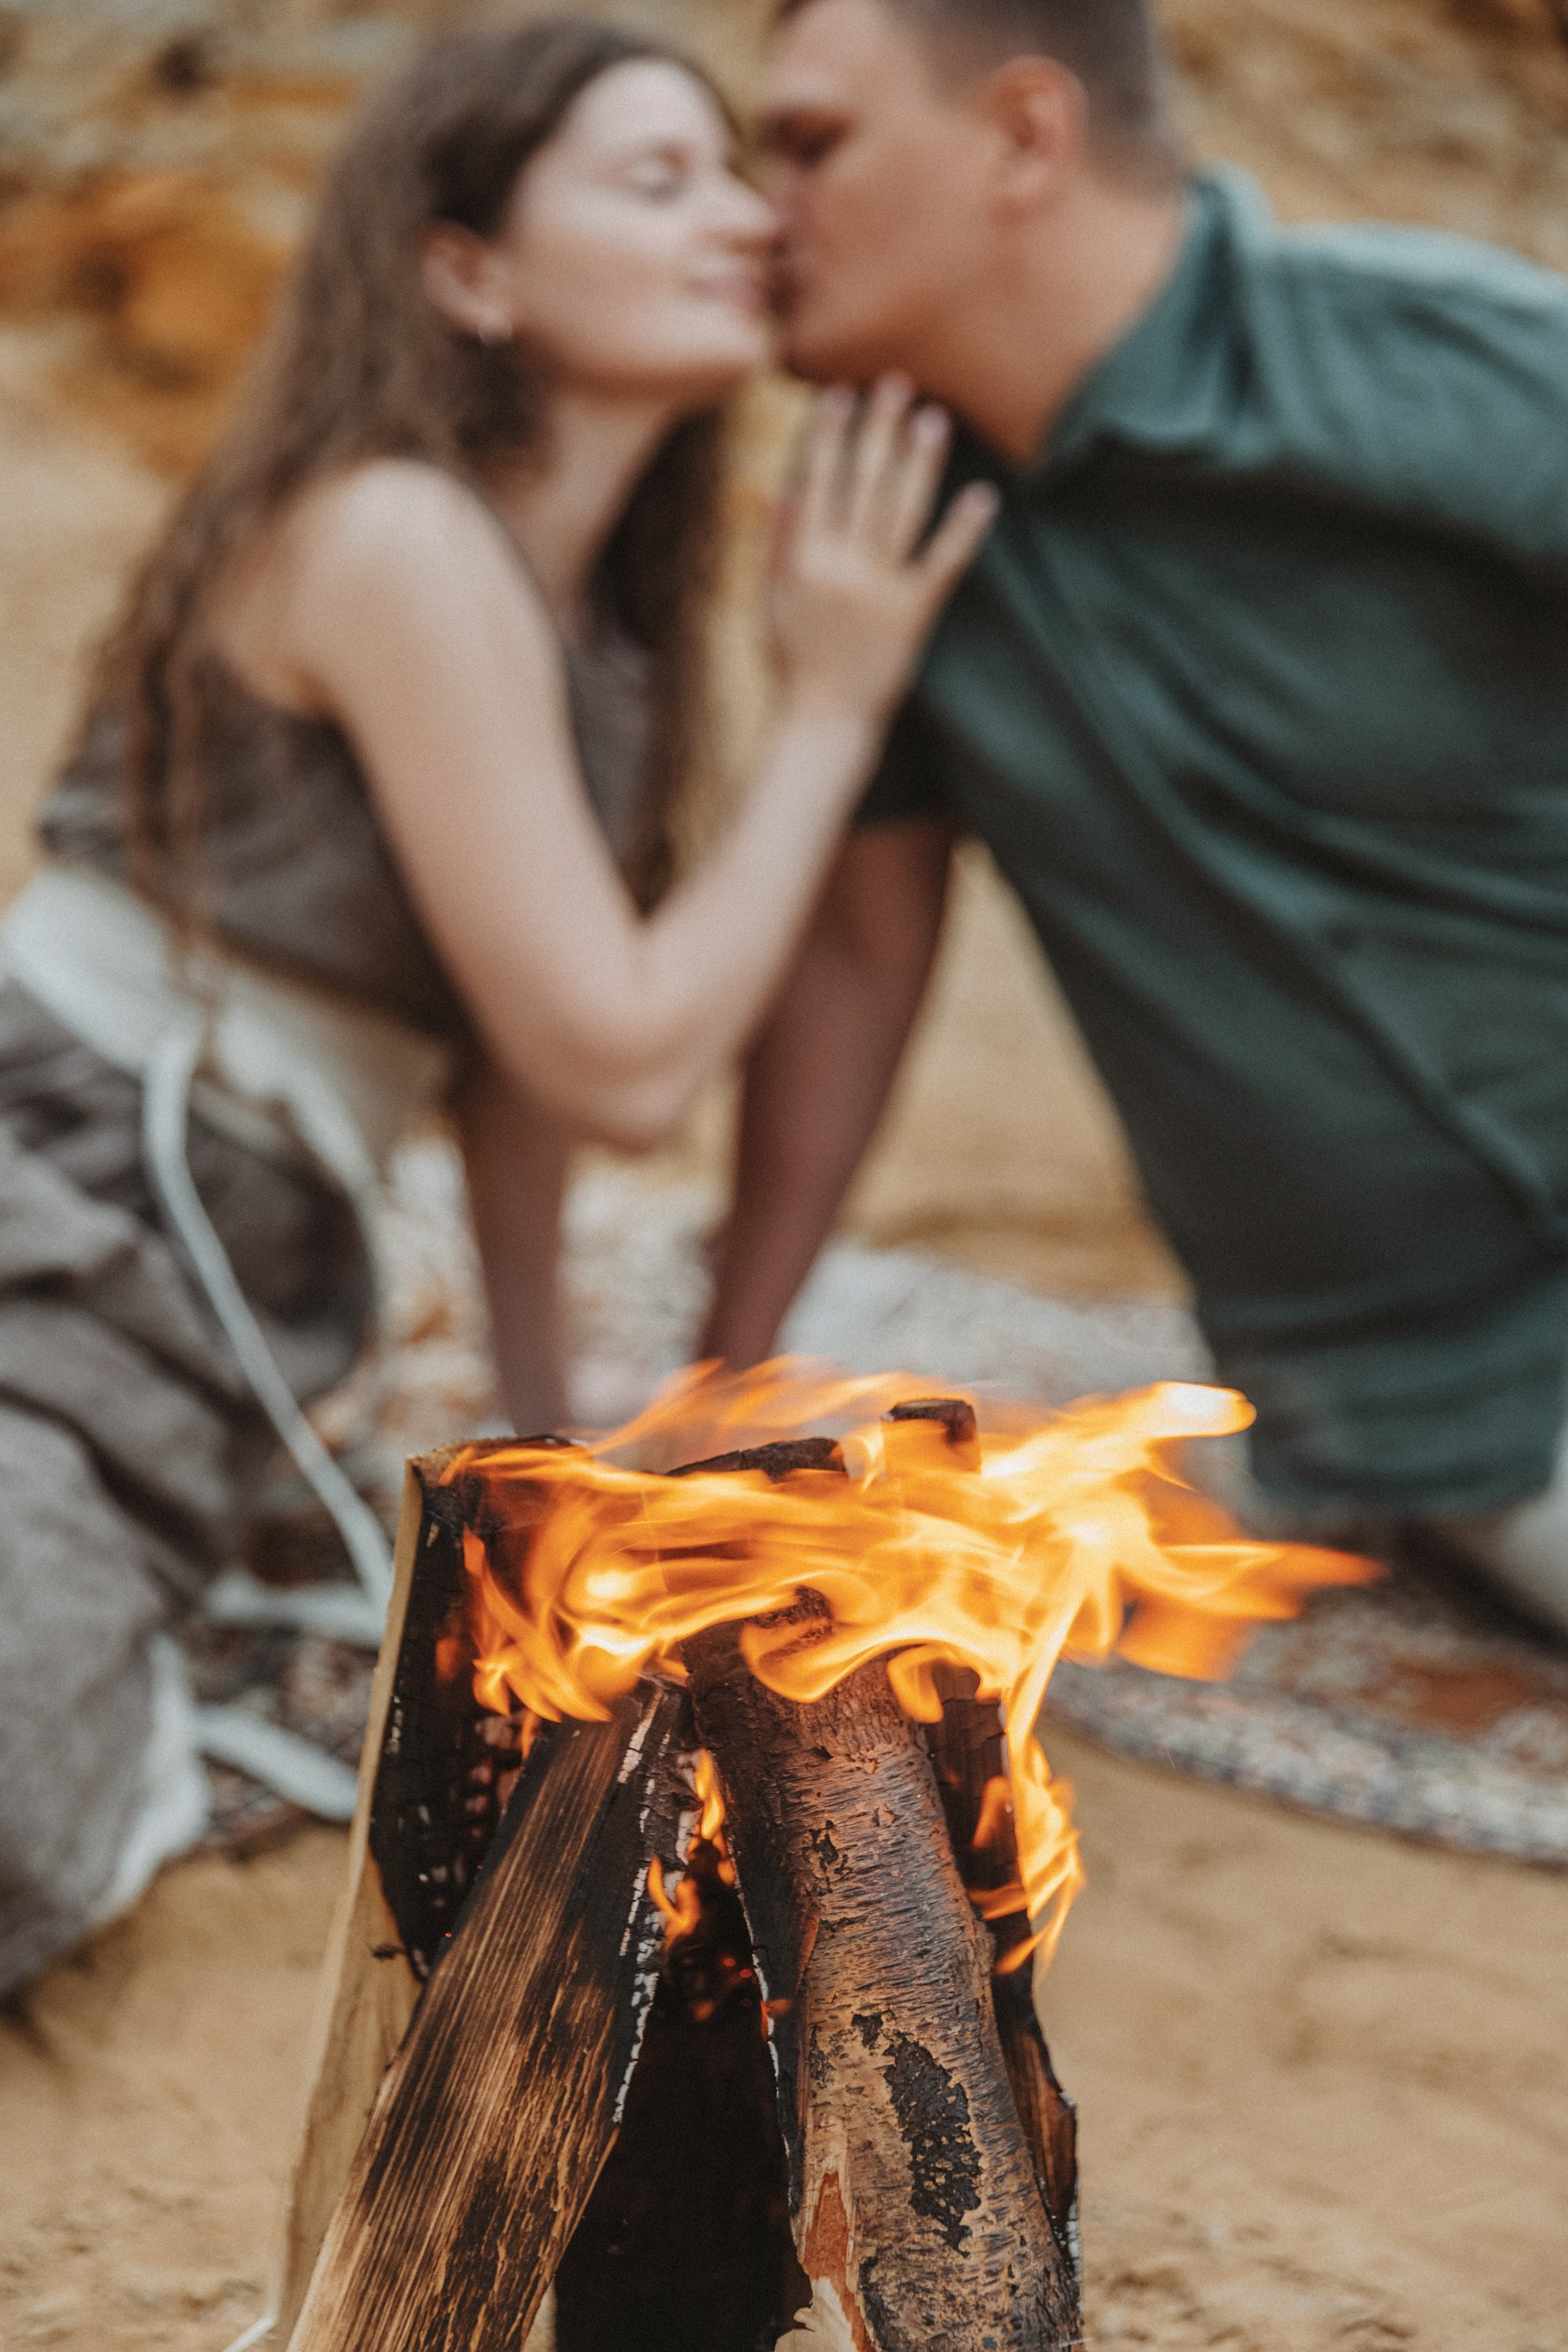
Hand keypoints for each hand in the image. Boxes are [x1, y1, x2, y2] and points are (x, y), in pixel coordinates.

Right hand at [771, 375, 999, 727]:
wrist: (823, 719)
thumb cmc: (793, 660)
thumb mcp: (771, 599)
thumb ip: (779, 542)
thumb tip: (786, 484)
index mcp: (799, 558)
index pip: (815, 481)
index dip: (829, 435)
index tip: (842, 393)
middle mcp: (837, 565)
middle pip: (860, 483)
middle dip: (877, 429)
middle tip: (895, 383)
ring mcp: (877, 588)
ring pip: (899, 510)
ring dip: (917, 461)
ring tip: (932, 418)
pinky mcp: (913, 613)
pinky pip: (941, 563)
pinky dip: (962, 529)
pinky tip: (981, 495)